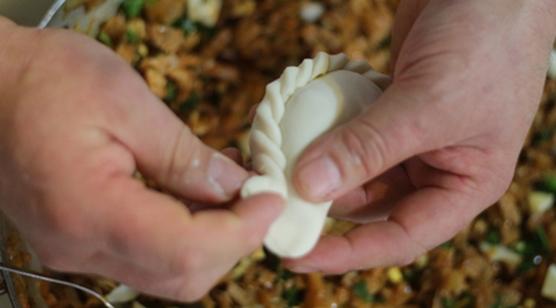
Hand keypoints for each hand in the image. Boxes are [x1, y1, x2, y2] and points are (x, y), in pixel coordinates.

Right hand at [0, 18, 281, 300]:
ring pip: (165, 272)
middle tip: (260, 197)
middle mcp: (78, 244)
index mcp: (88, 208)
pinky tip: (201, 195)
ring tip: (236, 191)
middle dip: (233, 241)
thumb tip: (236, 186)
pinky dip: (184, 234)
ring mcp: (75, 247)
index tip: (271, 200)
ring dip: (213, 239)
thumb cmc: (45, 79)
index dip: (241, 232)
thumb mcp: (126, 102)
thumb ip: (185, 155)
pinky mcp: (78, 238)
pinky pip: (145, 254)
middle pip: (180, 274)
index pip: (185, 249)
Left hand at [286, 0, 555, 272]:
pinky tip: (293, 128)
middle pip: (369, 204)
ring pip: (351, 168)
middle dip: (323, 202)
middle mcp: (433, 167)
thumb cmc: (486, 44)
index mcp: (462, 184)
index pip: (401, 236)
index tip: (298, 257)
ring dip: (316, 164)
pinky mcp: (385, 109)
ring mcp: (406, 137)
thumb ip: (369, 147)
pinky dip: (320, 132)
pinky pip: (346, 132)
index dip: (349, 253)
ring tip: (277, 160)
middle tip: (275, 198)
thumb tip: (309, 186)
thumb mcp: (428, 104)